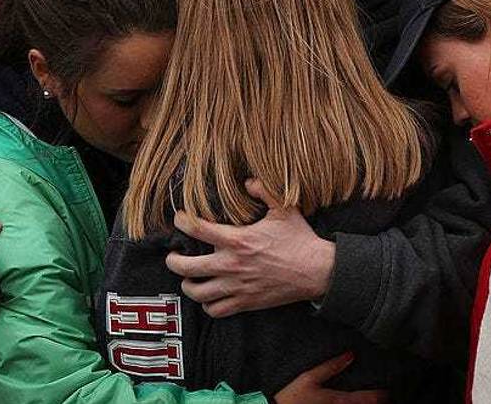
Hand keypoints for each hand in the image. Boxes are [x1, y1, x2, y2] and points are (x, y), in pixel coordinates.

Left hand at [166, 179, 334, 316]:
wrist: (317, 271)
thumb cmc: (299, 239)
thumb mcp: (284, 208)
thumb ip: (263, 190)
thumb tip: (247, 180)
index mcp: (238, 240)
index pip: (198, 230)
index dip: (182, 222)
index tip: (179, 219)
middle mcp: (232, 265)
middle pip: (186, 268)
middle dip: (173, 261)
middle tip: (173, 256)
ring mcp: (237, 287)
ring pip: (197, 292)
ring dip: (188, 285)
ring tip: (188, 278)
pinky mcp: (245, 302)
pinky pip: (216, 310)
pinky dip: (207, 305)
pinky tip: (208, 296)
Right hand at [275, 353, 388, 403]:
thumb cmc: (290, 397)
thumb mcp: (308, 378)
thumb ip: (330, 366)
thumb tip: (350, 355)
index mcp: (338, 401)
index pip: (366, 399)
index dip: (379, 395)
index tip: (387, 390)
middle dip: (375, 403)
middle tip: (385, 397)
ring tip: (370, 401)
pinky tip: (350, 402)